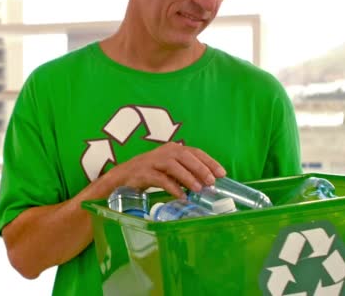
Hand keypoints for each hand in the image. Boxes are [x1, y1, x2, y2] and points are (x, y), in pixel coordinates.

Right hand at [109, 142, 225, 197]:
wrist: (122, 177)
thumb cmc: (149, 173)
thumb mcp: (169, 170)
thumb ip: (185, 173)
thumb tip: (206, 184)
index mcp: (172, 149)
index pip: (195, 152)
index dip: (209, 162)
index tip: (222, 173)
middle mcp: (164, 152)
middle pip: (185, 156)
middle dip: (200, 168)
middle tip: (211, 182)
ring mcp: (153, 161)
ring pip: (174, 166)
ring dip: (188, 177)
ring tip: (198, 189)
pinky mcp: (144, 173)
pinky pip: (161, 179)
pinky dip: (173, 187)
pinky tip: (181, 196)